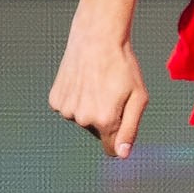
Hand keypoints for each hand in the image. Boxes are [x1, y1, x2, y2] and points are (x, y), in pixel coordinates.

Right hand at [49, 29, 147, 157]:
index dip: (119, 138)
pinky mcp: (55, 100)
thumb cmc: (122, 66)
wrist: (97, 37)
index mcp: (105, 121)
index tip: (121, 120)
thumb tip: (122, 155)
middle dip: (104, 117)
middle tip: (110, 91)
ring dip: (88, 107)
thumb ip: (131, 129)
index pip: (111, 149)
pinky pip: (68, 108)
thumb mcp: (138, 97)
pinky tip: (81, 81)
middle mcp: (82, 119)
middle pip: (96, 131)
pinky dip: (74, 98)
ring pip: (81, 119)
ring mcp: (66, 110)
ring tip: (95, 83)